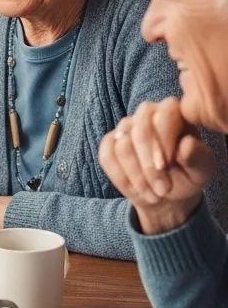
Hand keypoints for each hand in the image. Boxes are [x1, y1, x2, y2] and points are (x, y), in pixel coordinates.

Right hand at [98, 98, 214, 234]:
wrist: (164, 192)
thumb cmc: (187, 176)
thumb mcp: (200, 171)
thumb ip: (197, 157)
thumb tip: (187, 144)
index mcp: (175, 113)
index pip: (164, 114)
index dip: (162, 140)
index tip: (165, 167)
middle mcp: (148, 114)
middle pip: (139, 129)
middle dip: (148, 163)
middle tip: (162, 189)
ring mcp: (125, 126)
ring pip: (122, 146)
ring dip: (137, 176)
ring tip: (153, 194)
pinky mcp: (109, 141)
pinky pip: (107, 156)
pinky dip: (121, 178)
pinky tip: (136, 190)